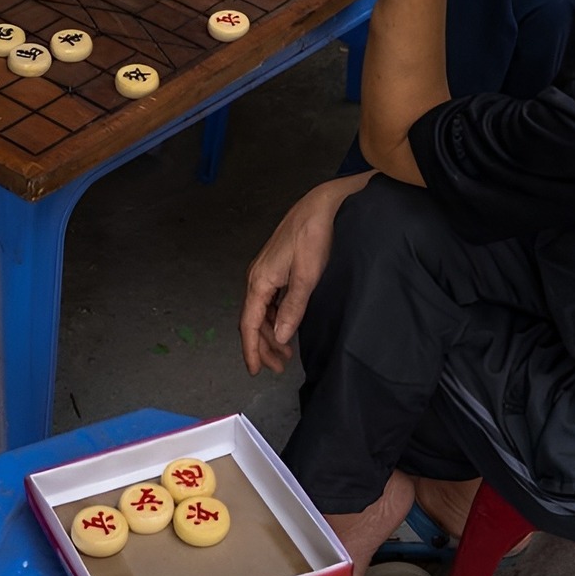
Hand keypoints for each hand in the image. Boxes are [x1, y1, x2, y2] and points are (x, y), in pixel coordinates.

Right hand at [239, 173, 370, 374]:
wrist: (325, 204)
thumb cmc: (315, 235)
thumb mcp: (307, 277)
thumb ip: (293, 309)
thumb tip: (279, 337)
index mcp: (260, 280)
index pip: (249, 324)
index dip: (251, 350)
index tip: (255, 371)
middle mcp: (257, 276)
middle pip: (253, 319)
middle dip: (263, 345)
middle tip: (278, 366)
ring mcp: (266, 269)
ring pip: (261, 310)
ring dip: (270, 331)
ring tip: (285, 351)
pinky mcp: (277, 265)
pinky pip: (269, 298)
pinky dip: (275, 316)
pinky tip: (287, 323)